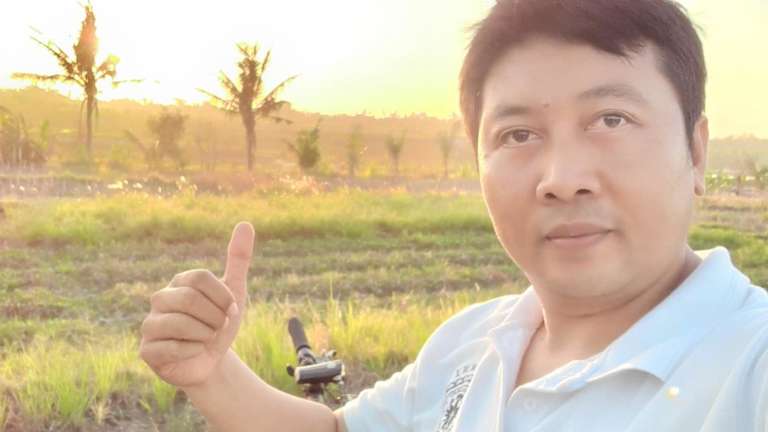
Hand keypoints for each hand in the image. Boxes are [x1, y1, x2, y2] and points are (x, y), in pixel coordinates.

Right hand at [139, 222, 254, 387]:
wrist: (212, 362)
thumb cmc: (219, 324)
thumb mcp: (234, 292)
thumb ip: (238, 259)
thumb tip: (246, 223)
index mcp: (180, 282)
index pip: (201, 277)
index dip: (223, 297)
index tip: (230, 310)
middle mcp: (160, 298)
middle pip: (190, 299)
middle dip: (215, 318)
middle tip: (218, 328)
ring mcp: (150, 324)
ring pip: (180, 323)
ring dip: (205, 335)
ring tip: (206, 340)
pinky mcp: (146, 350)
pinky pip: (173, 347)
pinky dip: (193, 351)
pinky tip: (193, 352)